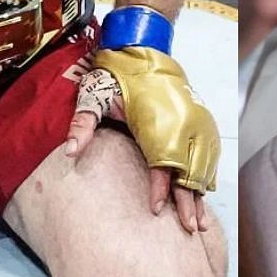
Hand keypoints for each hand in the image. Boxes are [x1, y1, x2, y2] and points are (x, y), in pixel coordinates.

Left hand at [70, 47, 219, 234]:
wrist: (143, 47)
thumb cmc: (117, 74)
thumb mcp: (93, 93)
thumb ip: (82, 123)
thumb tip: (67, 151)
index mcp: (156, 121)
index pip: (163, 162)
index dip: (161, 187)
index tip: (157, 209)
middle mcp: (182, 123)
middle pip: (188, 170)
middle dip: (188, 201)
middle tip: (189, 228)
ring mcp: (196, 121)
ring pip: (202, 165)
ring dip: (200, 193)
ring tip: (199, 222)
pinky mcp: (202, 120)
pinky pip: (209, 154)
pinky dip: (207, 175)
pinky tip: (204, 194)